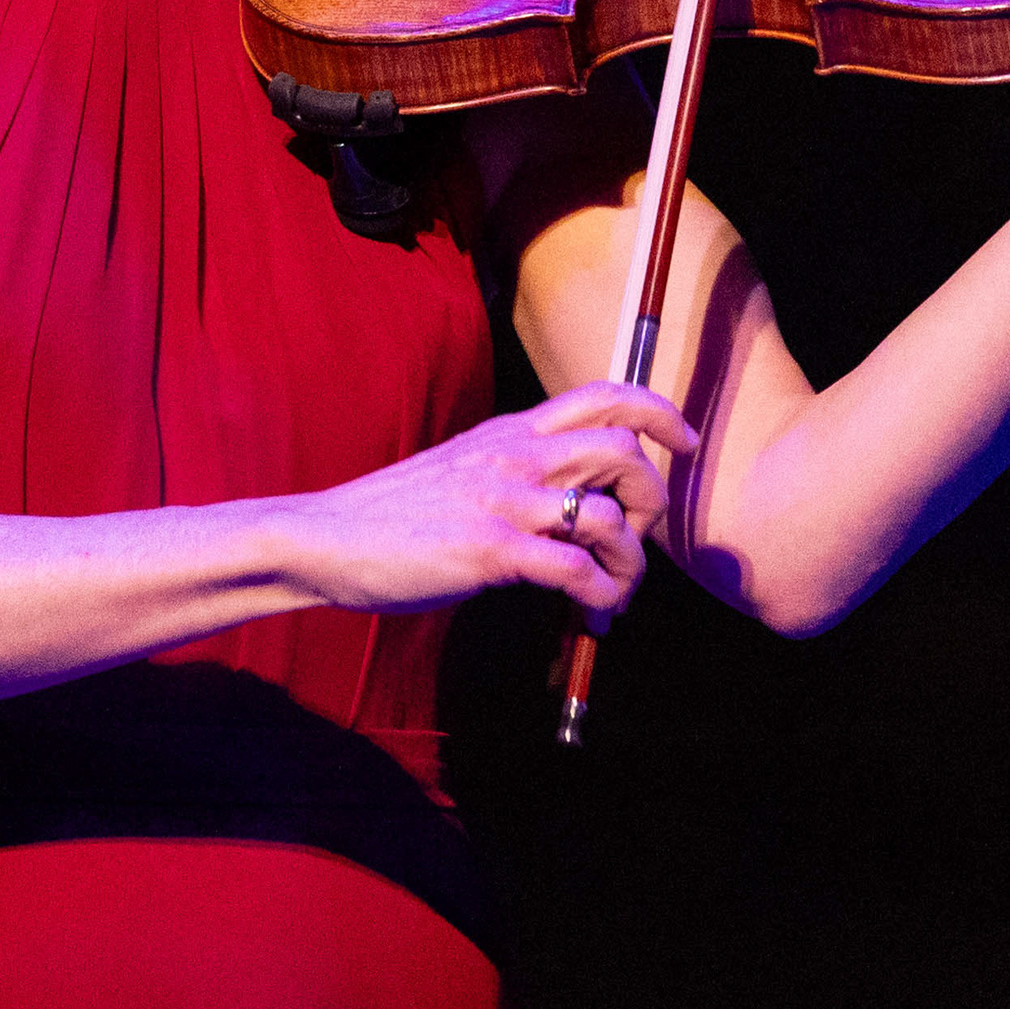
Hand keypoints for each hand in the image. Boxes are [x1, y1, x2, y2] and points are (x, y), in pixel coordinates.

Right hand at [278, 381, 697, 620]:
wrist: (324, 538)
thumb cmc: (393, 513)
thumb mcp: (464, 468)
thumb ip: (517, 472)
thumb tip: (574, 503)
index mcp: (511, 431)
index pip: (604, 396)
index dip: (660, 413)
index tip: (685, 442)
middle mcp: (514, 455)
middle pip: (624, 453)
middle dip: (652, 500)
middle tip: (637, 537)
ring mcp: (503, 502)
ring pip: (609, 516)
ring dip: (632, 562)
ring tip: (616, 590)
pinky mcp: (489, 551)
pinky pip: (575, 569)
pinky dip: (600, 596)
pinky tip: (591, 613)